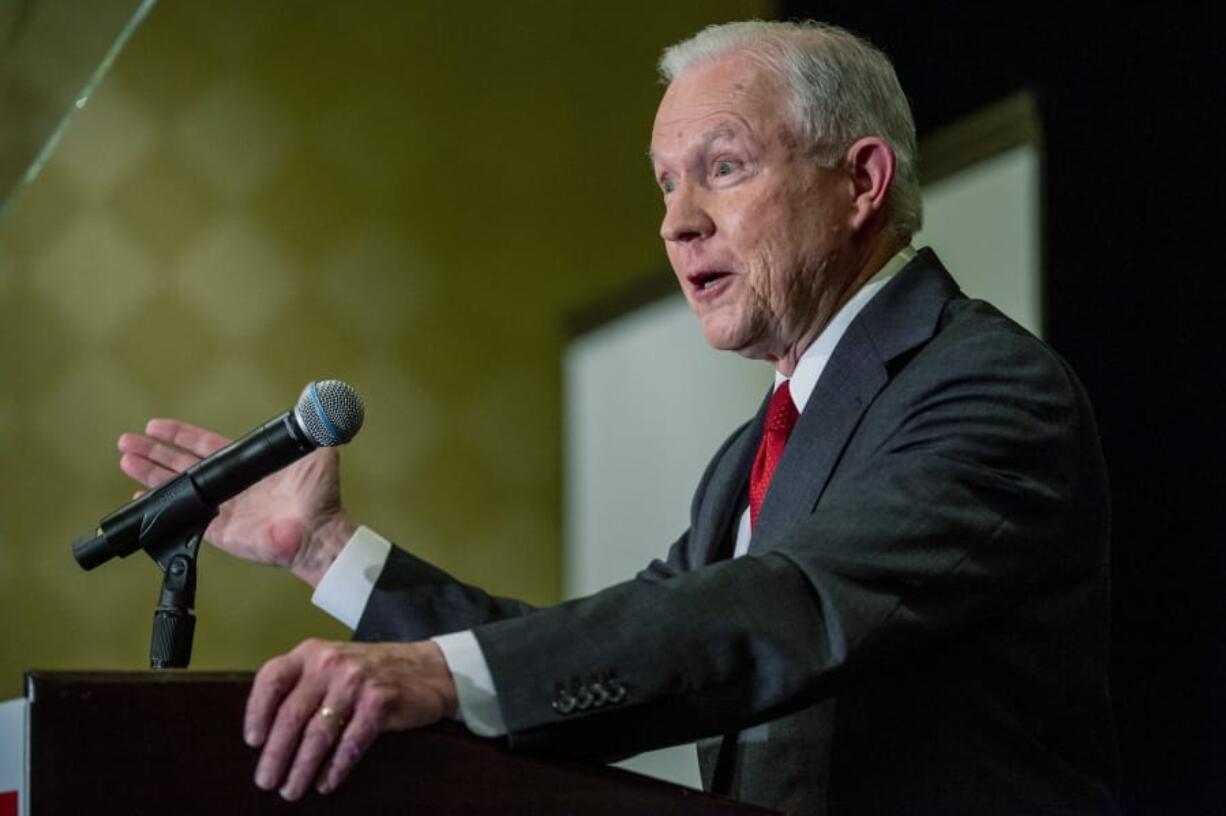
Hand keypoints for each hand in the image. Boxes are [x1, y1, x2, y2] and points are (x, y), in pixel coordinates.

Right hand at [117, 418, 354, 585]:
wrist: (318, 532)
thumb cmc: (319, 495)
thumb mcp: (316, 451)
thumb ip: (311, 423)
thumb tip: (316, 392)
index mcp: (244, 466)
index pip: (203, 446)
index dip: (179, 436)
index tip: (155, 425)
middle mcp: (229, 484)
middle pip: (180, 464)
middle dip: (153, 452)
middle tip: (126, 441)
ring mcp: (221, 507)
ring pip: (176, 487)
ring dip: (149, 474)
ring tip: (125, 460)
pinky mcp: (217, 529)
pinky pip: (183, 517)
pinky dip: (162, 507)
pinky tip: (141, 499)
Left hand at [244, 638, 457, 799]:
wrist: (429, 668)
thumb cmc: (372, 673)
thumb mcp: (334, 666)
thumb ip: (303, 687)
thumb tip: (267, 736)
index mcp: (312, 652)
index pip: (272, 678)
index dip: (257, 711)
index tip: (252, 742)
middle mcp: (331, 663)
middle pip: (292, 714)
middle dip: (276, 754)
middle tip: (266, 781)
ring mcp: (357, 681)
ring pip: (319, 734)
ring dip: (302, 768)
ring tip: (292, 790)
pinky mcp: (380, 702)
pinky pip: (350, 743)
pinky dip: (336, 768)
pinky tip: (326, 783)